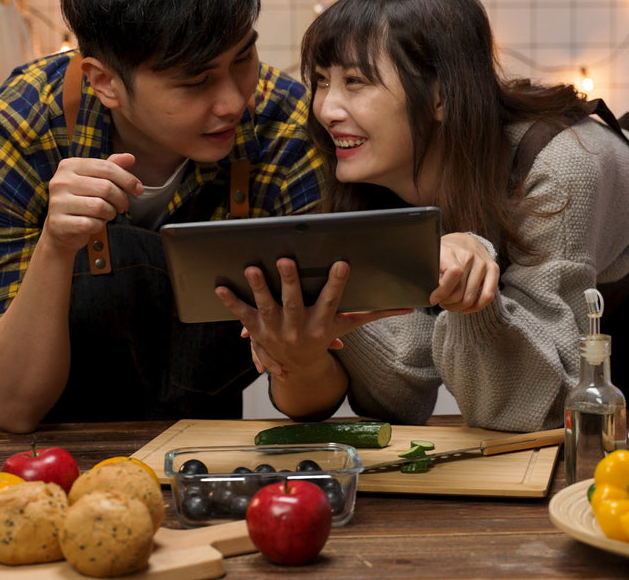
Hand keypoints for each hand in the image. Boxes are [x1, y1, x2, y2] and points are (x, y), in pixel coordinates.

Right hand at [41, 152, 142, 254]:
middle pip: (105, 187)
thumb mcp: (95, 180)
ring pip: (99, 206)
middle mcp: (60, 181)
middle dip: (121, 199)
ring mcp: (57, 203)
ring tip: (107, 214)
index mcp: (69, 166)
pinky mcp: (59, 223)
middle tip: (122, 206)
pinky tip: (95, 223)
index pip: (106, 167)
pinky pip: (90, 224)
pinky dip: (98, 225)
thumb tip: (130, 158)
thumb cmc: (81, 200)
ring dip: (110, 213)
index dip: (127, 179)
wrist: (60, 228)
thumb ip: (111, 167)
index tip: (138, 189)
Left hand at [217, 258, 406, 378]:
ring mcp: (275, 329)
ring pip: (266, 306)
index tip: (342, 263)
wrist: (298, 368)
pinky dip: (230, 301)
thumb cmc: (324, 338)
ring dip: (258, 287)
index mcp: (321, 323)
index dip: (337, 283)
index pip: (331, 300)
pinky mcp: (257, 329)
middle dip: (289, 282)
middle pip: (293, 302)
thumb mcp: (349, 326)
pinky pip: (242, 314)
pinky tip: (219, 286)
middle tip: (286, 260)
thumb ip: (375, 313)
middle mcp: (297, 327)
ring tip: (252, 268)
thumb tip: (409, 305)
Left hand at [430, 233, 498, 312]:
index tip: (433, 298)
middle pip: (459, 292)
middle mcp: (469, 255)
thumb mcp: (432, 259)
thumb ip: (432, 274)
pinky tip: (465, 308)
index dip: (442, 291)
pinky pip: (488, 296)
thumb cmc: (444, 254)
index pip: (453, 273)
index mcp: (451, 250)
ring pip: (471, 298)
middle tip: (441, 302)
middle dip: (447, 302)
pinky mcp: (493, 268)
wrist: (463, 240)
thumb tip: (436, 292)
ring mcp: (483, 262)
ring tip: (450, 304)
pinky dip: (476, 307)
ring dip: (457, 306)